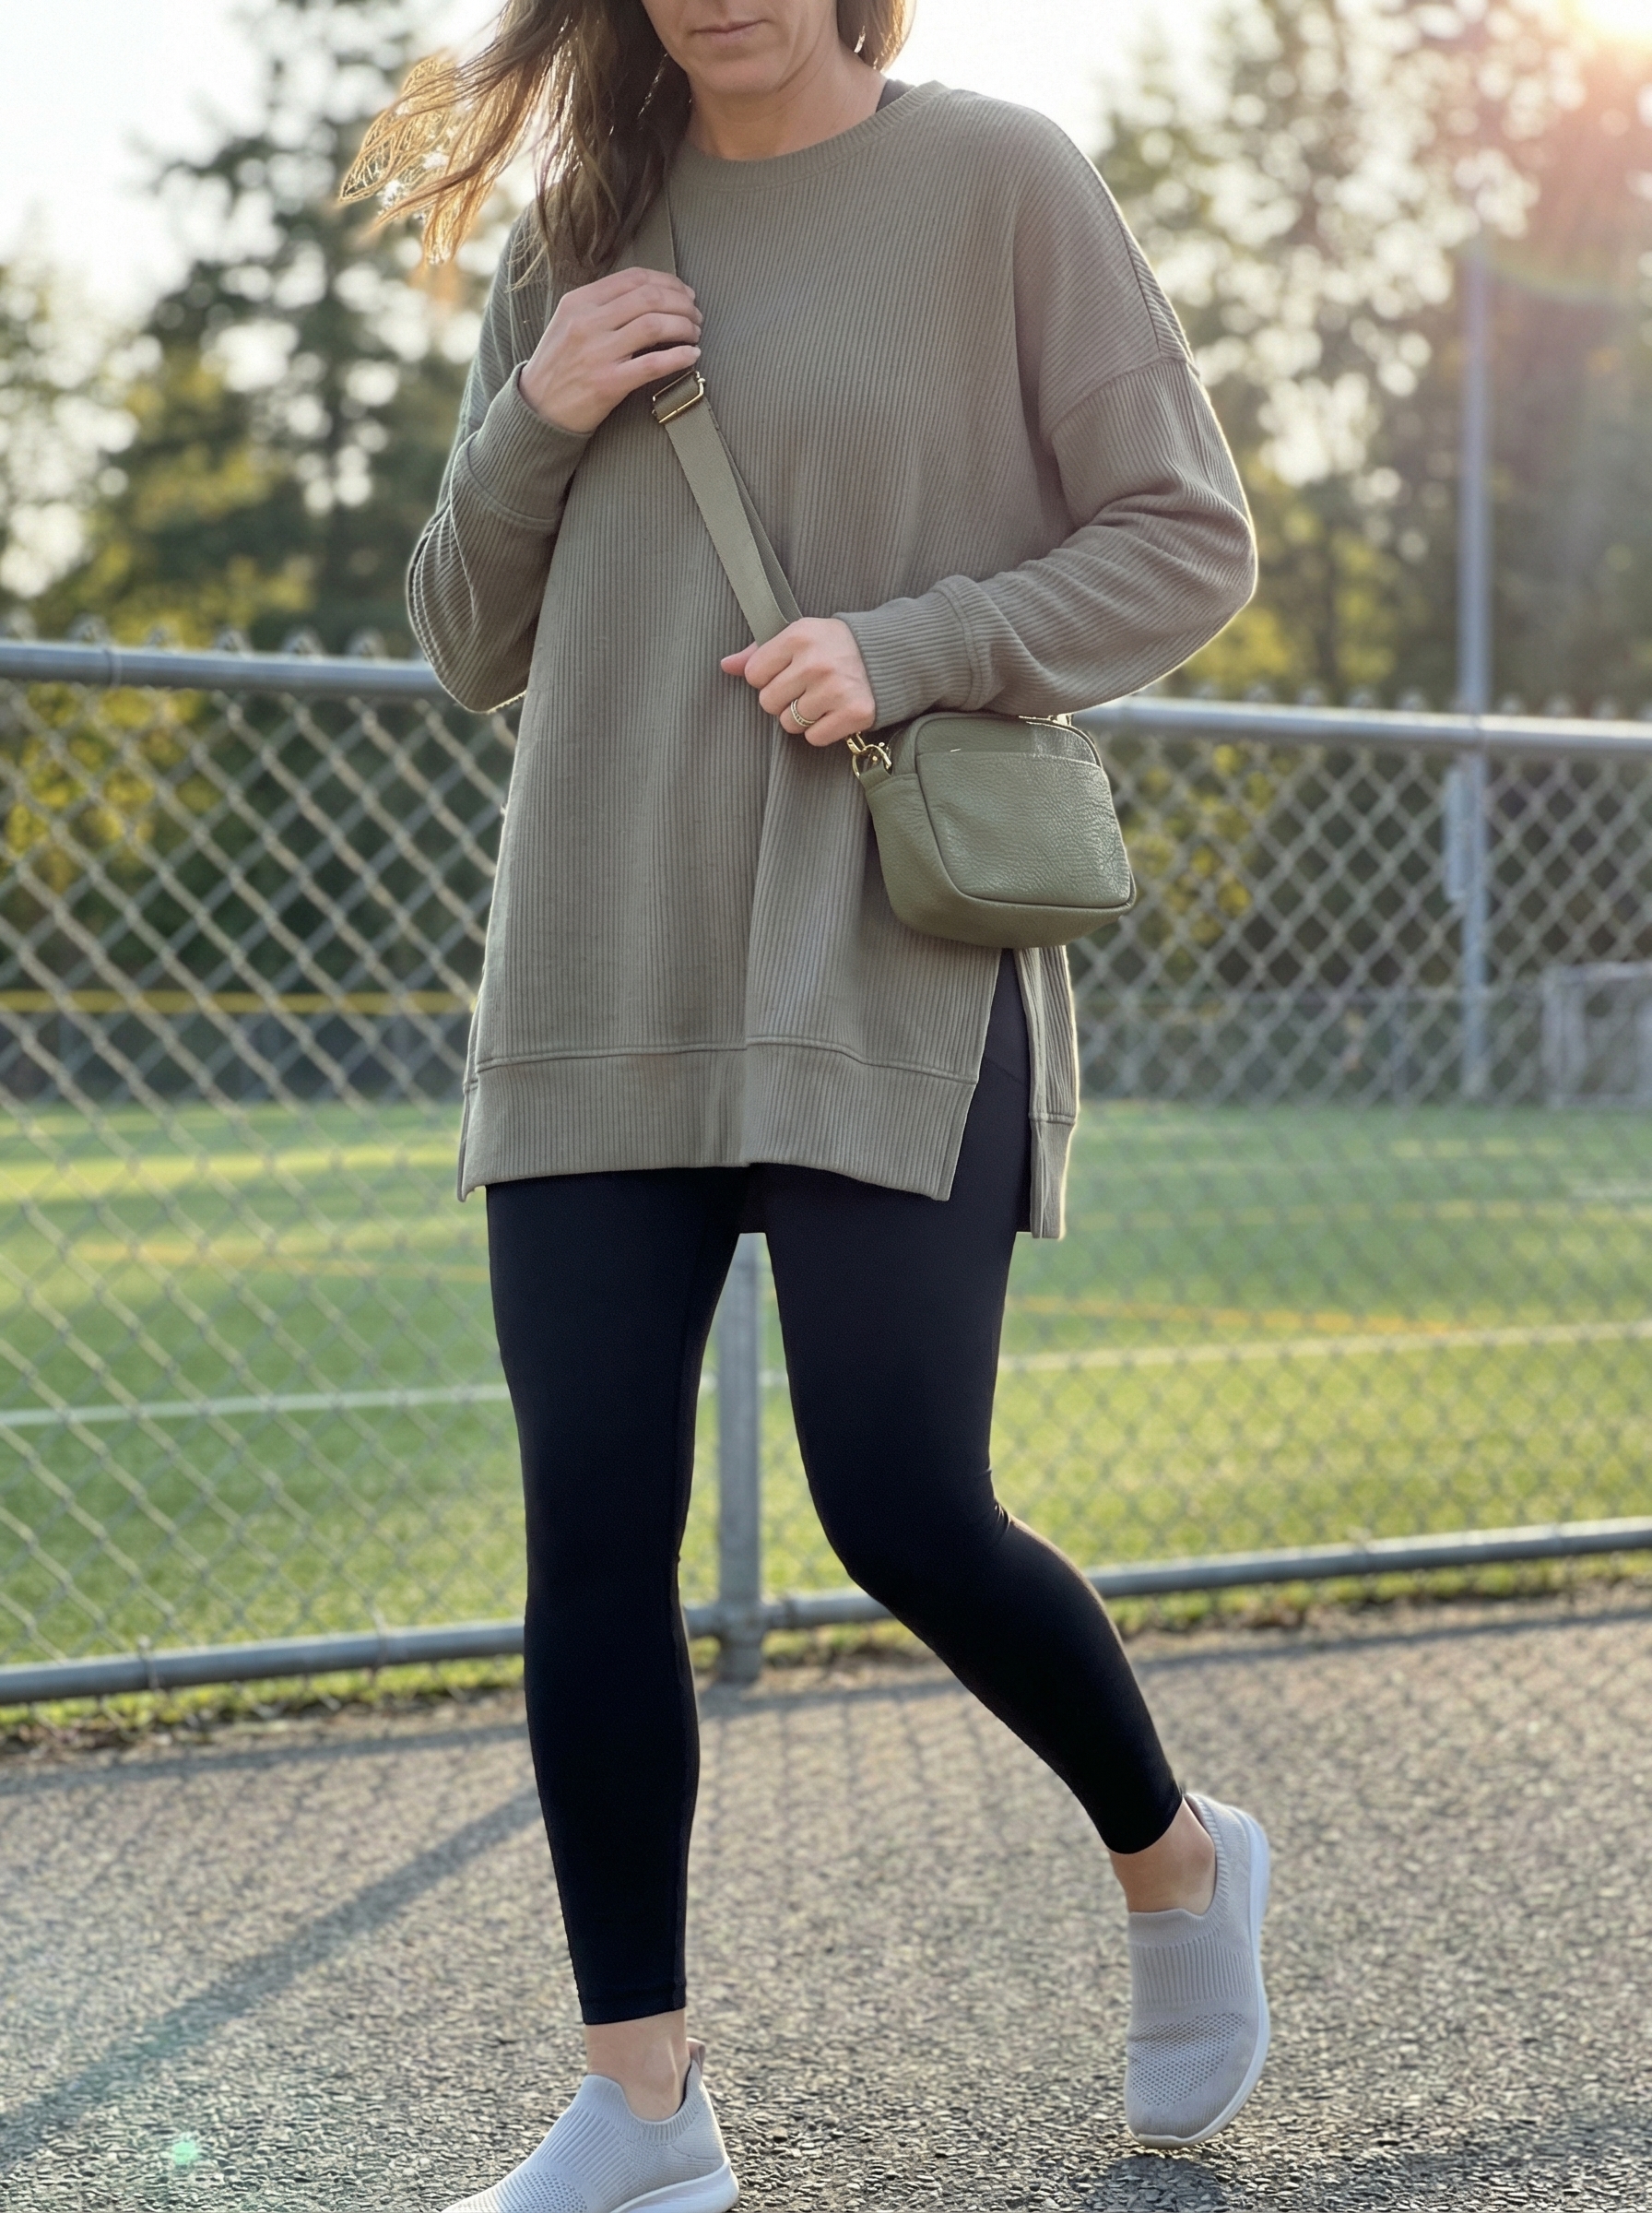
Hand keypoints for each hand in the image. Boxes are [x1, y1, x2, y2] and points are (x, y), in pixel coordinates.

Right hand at [518, 269, 701, 435]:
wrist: (538, 408)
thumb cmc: (560, 364)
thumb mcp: (569, 322)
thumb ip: (601, 305)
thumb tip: (647, 294)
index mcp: (579, 302)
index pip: (633, 279)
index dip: (667, 282)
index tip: (684, 293)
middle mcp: (587, 323)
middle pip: (649, 298)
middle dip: (682, 304)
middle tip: (696, 315)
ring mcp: (598, 353)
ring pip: (654, 325)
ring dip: (684, 327)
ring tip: (695, 334)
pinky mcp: (608, 383)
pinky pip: (653, 364)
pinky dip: (679, 356)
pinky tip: (692, 355)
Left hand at [721, 618, 874, 747]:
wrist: (890, 654)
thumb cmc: (836, 646)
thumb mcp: (800, 637)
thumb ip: (760, 652)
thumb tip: (726, 665)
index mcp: (799, 636)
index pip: (754, 674)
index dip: (768, 677)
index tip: (788, 671)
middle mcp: (816, 663)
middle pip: (768, 702)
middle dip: (783, 699)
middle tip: (806, 687)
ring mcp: (836, 690)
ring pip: (789, 724)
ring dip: (802, 717)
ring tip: (821, 698)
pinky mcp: (854, 713)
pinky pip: (814, 738)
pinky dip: (822, 730)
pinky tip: (834, 711)